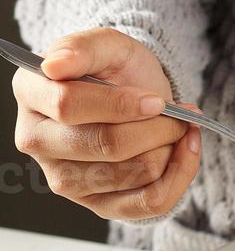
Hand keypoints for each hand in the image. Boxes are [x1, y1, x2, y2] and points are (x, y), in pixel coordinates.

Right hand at [12, 27, 200, 219]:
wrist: (138, 97)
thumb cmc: (117, 71)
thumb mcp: (108, 45)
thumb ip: (82, 47)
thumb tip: (54, 66)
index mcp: (32, 95)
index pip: (68, 106)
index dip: (121, 104)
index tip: (156, 100)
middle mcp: (39, 143)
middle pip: (106, 145)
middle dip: (156, 128)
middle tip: (177, 113)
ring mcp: (66, 180)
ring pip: (134, 173)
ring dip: (168, 147)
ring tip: (175, 126)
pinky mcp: (98, 206)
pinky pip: (150, 202)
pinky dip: (180, 174)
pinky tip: (186, 148)